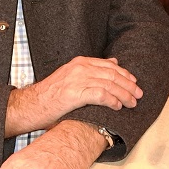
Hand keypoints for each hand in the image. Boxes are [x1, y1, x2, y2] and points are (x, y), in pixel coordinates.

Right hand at [6, 56, 141, 136]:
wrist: (30, 105)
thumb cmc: (51, 94)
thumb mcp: (72, 76)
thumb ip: (92, 69)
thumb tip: (113, 62)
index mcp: (80, 62)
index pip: (109, 66)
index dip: (124, 74)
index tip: (134, 83)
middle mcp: (80, 68)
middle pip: (112, 74)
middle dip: (128, 85)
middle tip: (138, 95)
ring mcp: (77, 80)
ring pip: (109, 84)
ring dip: (124, 95)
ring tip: (131, 103)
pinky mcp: (74, 93)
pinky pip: (100, 95)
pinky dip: (112, 100)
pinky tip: (117, 106)